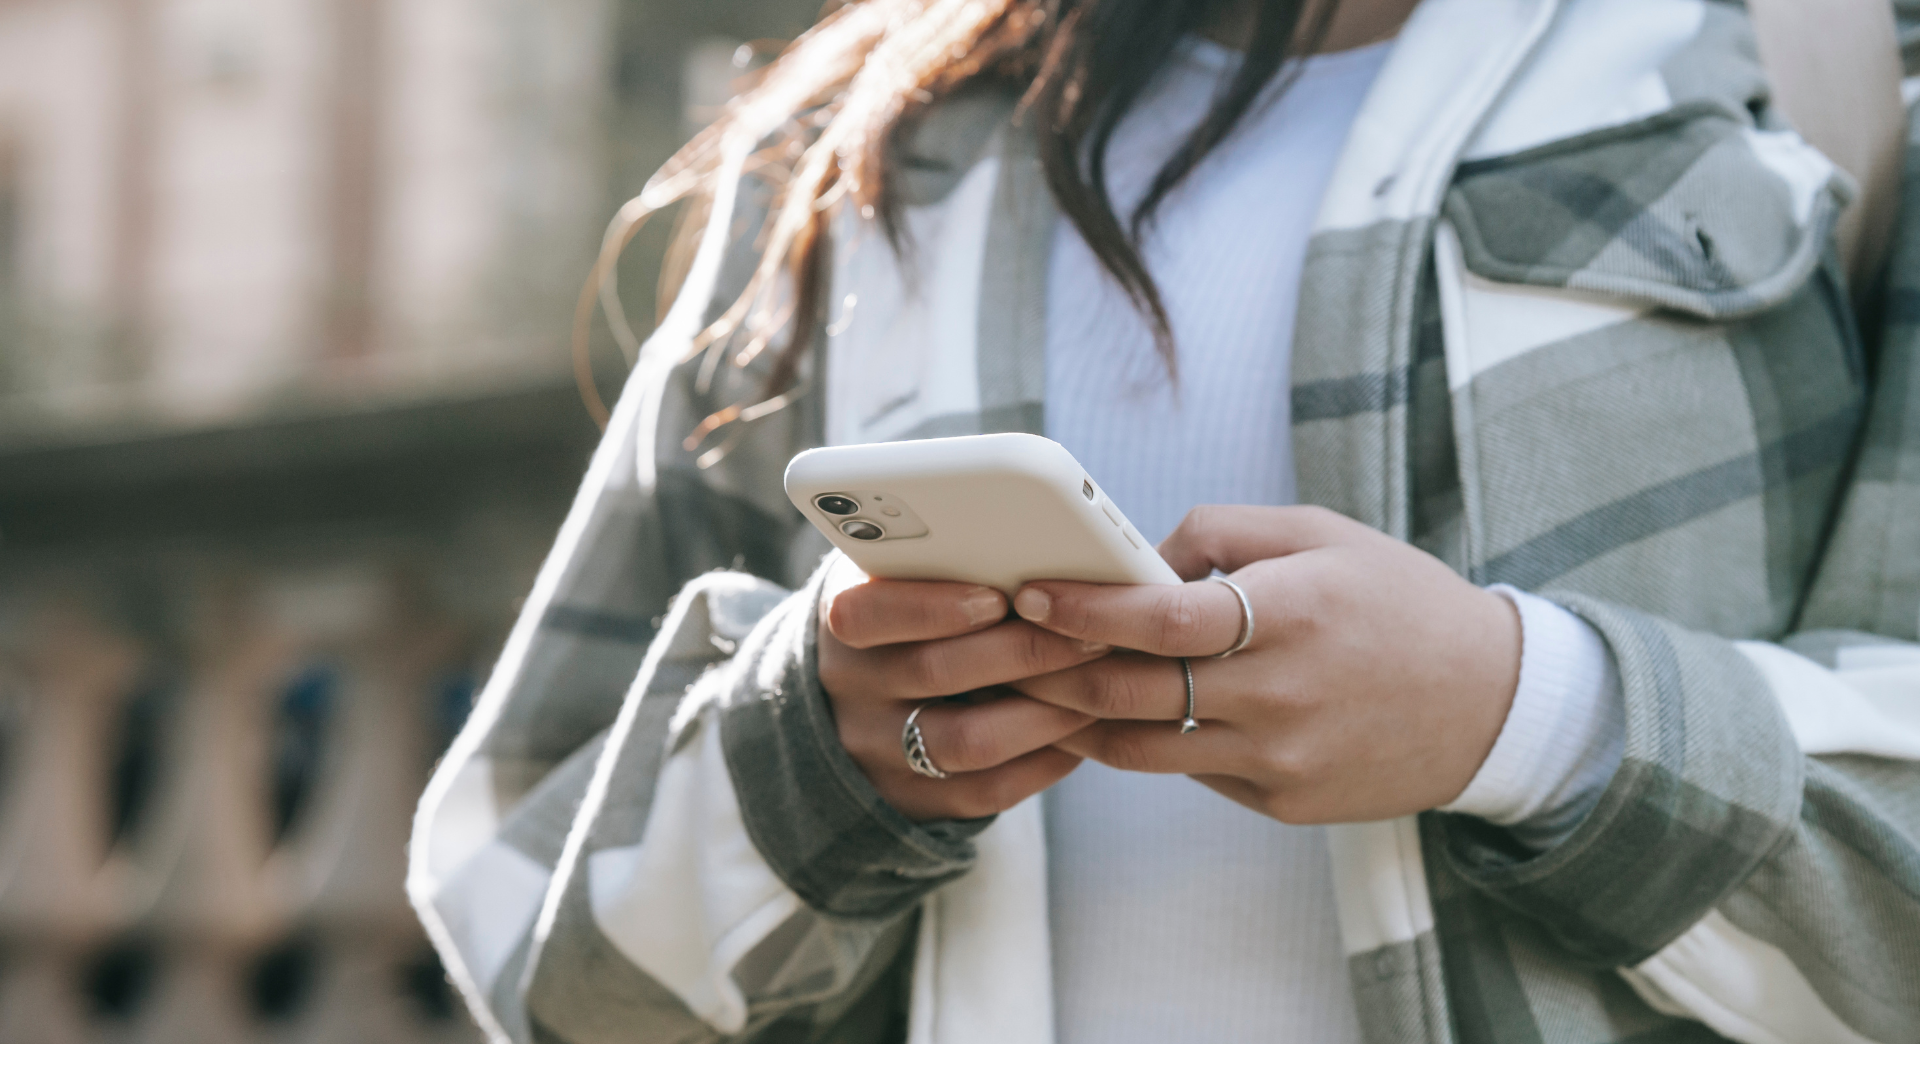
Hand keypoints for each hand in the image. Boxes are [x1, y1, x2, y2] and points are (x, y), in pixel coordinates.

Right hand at [815, 555, 1110, 821]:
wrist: (854, 705)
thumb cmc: (907, 618)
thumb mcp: (898, 580)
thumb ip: (942, 563)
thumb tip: (1039, 543)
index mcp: (842, 620)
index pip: (870, 613)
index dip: (935, 607)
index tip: (1000, 597)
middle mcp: (850, 689)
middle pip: (935, 673)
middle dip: (1024, 652)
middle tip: (1092, 636)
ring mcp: (876, 751)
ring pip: (967, 741)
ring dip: (1044, 713)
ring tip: (1097, 688)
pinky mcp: (910, 801)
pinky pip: (986, 791)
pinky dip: (1043, 762)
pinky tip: (1080, 735)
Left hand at [1008, 505, 1520, 824]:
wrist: (1492, 703)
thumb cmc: (1399, 601)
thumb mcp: (1321, 534)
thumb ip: (1220, 532)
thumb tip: (1136, 560)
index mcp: (1289, 614)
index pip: (1159, 619)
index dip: (1084, 609)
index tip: (1030, 593)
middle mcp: (1279, 694)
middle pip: (1129, 692)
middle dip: (1051, 671)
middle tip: (1004, 649)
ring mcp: (1278, 758)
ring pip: (1140, 749)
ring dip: (1079, 719)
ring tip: (1037, 689)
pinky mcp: (1281, 802)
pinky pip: (1189, 772)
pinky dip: (1146, 743)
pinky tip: (1118, 716)